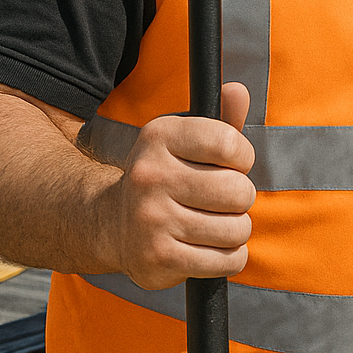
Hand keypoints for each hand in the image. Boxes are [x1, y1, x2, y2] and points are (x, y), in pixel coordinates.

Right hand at [102, 82, 255, 289]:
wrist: (110, 223)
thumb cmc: (166, 176)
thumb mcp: (186, 140)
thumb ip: (221, 118)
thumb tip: (239, 91)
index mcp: (159, 137)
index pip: (231, 144)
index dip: (242, 158)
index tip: (229, 165)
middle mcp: (150, 176)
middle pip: (239, 191)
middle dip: (240, 198)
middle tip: (220, 199)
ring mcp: (151, 220)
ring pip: (237, 229)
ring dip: (236, 229)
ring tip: (214, 223)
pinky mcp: (158, 259)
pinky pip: (227, 261)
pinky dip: (230, 257)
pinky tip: (209, 246)